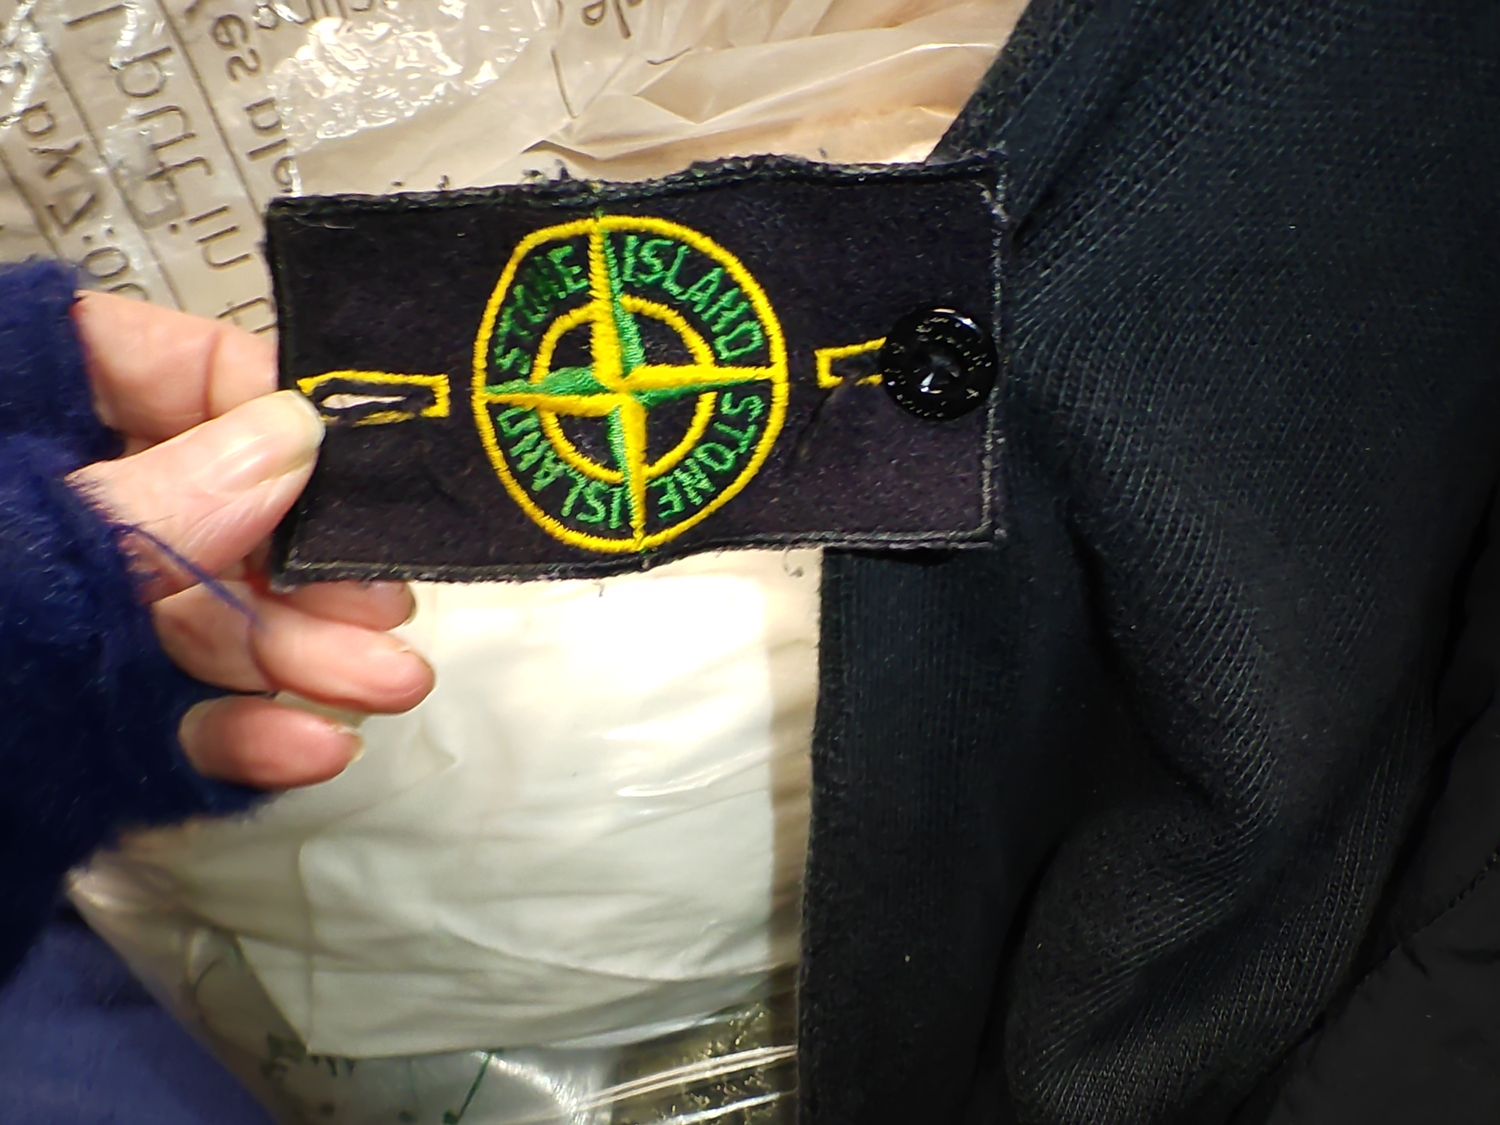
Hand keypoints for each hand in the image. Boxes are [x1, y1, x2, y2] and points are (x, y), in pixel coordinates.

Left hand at [67, 292, 433, 788]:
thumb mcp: (33, 543)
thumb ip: (161, 497)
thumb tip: (297, 435)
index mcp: (21, 418)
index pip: (162, 366)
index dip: (264, 404)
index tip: (347, 457)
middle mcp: (61, 508)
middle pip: (213, 511)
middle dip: (305, 572)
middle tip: (382, 607)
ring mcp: (70, 612)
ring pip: (202, 618)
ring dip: (298, 661)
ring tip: (384, 690)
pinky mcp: (75, 705)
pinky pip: (165, 709)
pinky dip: (235, 736)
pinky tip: (302, 752)